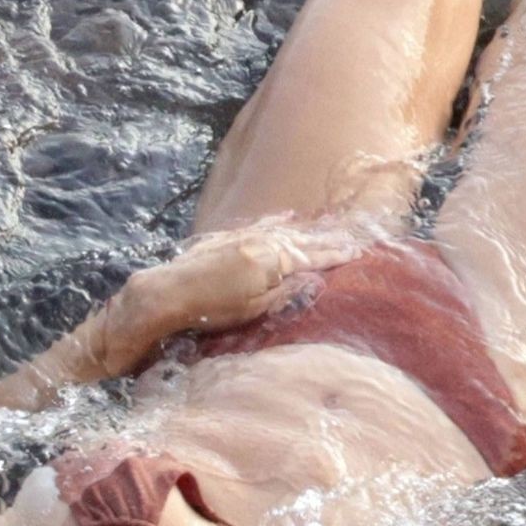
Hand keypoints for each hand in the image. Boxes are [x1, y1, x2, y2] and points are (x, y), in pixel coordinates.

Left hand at [121, 215, 366, 342]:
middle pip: (301, 239)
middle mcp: (261, 242)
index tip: (357, 251)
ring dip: (306, 229)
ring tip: (326, 225)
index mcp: (273, 260)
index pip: (313, 257)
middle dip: (327, 239)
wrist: (168, 292)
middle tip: (351, 236)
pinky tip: (285, 217)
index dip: (335, 255)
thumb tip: (310, 278)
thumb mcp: (256, 308)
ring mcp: (243, 237)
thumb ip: (285, 291)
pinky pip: (262, 226)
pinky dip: (277, 222)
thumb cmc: (212, 309)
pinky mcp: (225, 238)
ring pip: (283, 230)